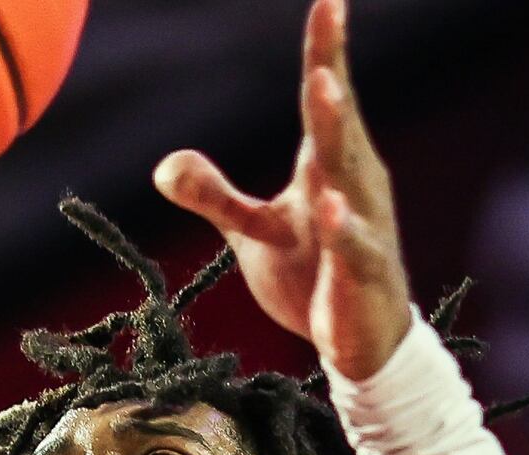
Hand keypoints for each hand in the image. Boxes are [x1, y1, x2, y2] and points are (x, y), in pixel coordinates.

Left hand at [152, 0, 415, 381]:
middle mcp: (354, 184)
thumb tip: (164, 166)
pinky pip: (354, 246)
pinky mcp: (364, 275)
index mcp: (329, 166)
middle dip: (329, 75)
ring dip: (334, 129)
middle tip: (325, 26)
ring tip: (321, 87)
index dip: (326, 49)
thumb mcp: (255, 233)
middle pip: (338, 122)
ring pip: (349, 173)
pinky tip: (328, 207)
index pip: (325, 100)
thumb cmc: (314, 277)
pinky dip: (343, 227)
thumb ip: (215, 196)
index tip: (328, 0)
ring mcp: (364, 227)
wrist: (362, 347)